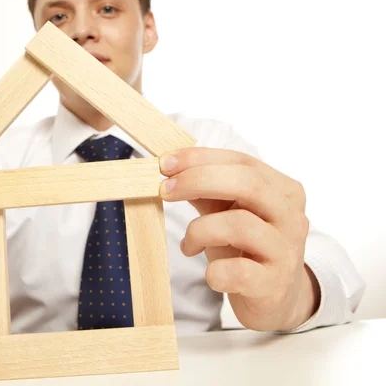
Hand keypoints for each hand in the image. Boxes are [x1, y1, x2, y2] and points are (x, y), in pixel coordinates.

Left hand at [159, 147, 319, 330]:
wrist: (275, 298)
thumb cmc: (246, 248)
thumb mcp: (226, 212)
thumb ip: (205, 190)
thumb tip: (170, 167)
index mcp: (283, 190)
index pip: (242, 162)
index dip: (200, 158)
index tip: (165, 163)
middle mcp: (291, 216)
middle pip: (248, 183)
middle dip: (198, 181)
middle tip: (165, 190)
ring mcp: (286, 251)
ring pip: (239, 225)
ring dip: (200, 230)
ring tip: (189, 244)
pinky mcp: (274, 285)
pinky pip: (237, 271)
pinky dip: (214, 271)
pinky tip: (210, 274)